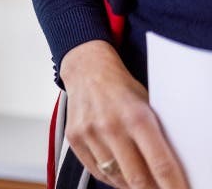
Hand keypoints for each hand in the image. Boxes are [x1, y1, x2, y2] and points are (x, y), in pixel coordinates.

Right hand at [60, 40, 187, 188]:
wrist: (86, 70)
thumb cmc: (121, 88)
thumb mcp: (148, 106)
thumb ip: (157, 137)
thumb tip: (169, 170)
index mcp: (136, 117)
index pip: (160, 164)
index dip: (173, 185)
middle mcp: (110, 126)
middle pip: (137, 178)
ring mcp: (89, 133)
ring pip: (116, 178)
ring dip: (131, 184)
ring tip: (140, 179)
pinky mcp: (74, 138)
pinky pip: (97, 172)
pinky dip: (112, 177)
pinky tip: (121, 172)